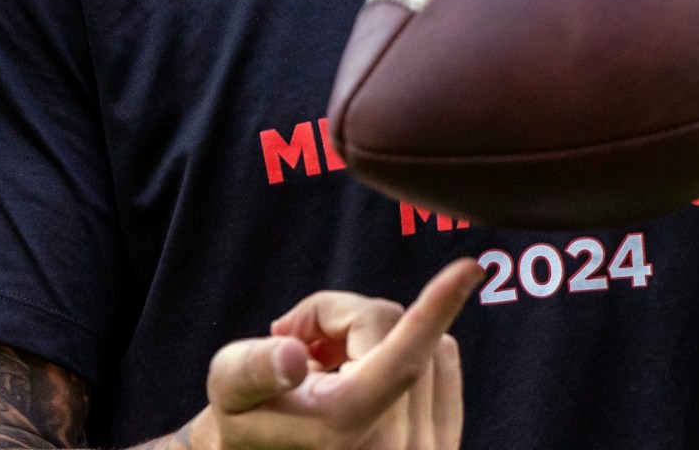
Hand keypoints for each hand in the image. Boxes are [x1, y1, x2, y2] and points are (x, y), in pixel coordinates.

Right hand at [188, 260, 477, 449]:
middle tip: (296, 340)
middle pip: (392, 326)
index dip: (436, 307)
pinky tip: (363, 375)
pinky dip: (409, 351)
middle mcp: (397, 449)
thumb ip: (251, 369)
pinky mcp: (447, 444)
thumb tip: (293, 356)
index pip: (403, 358)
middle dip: (342, 318)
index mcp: (347, 428)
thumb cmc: (247, 426)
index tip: (469, 268)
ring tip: (325, 364)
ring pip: (426, 340)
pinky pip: (444, 362)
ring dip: (376, 335)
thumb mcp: (229, 393)